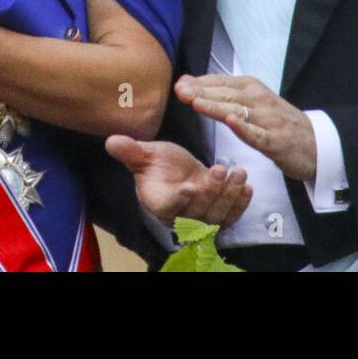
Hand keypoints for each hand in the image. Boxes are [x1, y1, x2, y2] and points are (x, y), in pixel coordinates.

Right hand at [105, 134, 251, 227]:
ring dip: (229, 196)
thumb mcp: (145, 154)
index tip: (190, 187)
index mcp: (159, 204)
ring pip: (217, 215)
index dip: (180, 200)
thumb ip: (131, 151)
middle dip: (212, 192)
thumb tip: (110, 141)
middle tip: (222, 169)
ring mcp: (201, 218)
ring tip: (238, 173)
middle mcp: (180, 217)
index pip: (170, 207)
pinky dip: (240, 204)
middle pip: (198, 212)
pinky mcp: (217, 214)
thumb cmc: (158, 164)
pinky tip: (247, 187)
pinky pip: (231, 215)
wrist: (175, 171)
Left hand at [176, 74, 317, 182]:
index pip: (222, 83)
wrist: (317, 143)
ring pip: (239, 111)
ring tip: (196, 102)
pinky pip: (258, 135)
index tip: (179, 84)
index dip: (200, 83)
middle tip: (180, 92)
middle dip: (202, 92)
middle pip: (227, 95)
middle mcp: (260, 101)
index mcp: (253, 88)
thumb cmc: (278, 123)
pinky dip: (245, 128)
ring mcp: (269, 121)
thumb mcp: (252, 103)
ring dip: (217, 106)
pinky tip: (231, 122)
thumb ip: (223, 95)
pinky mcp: (276, 142)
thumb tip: (190, 84)